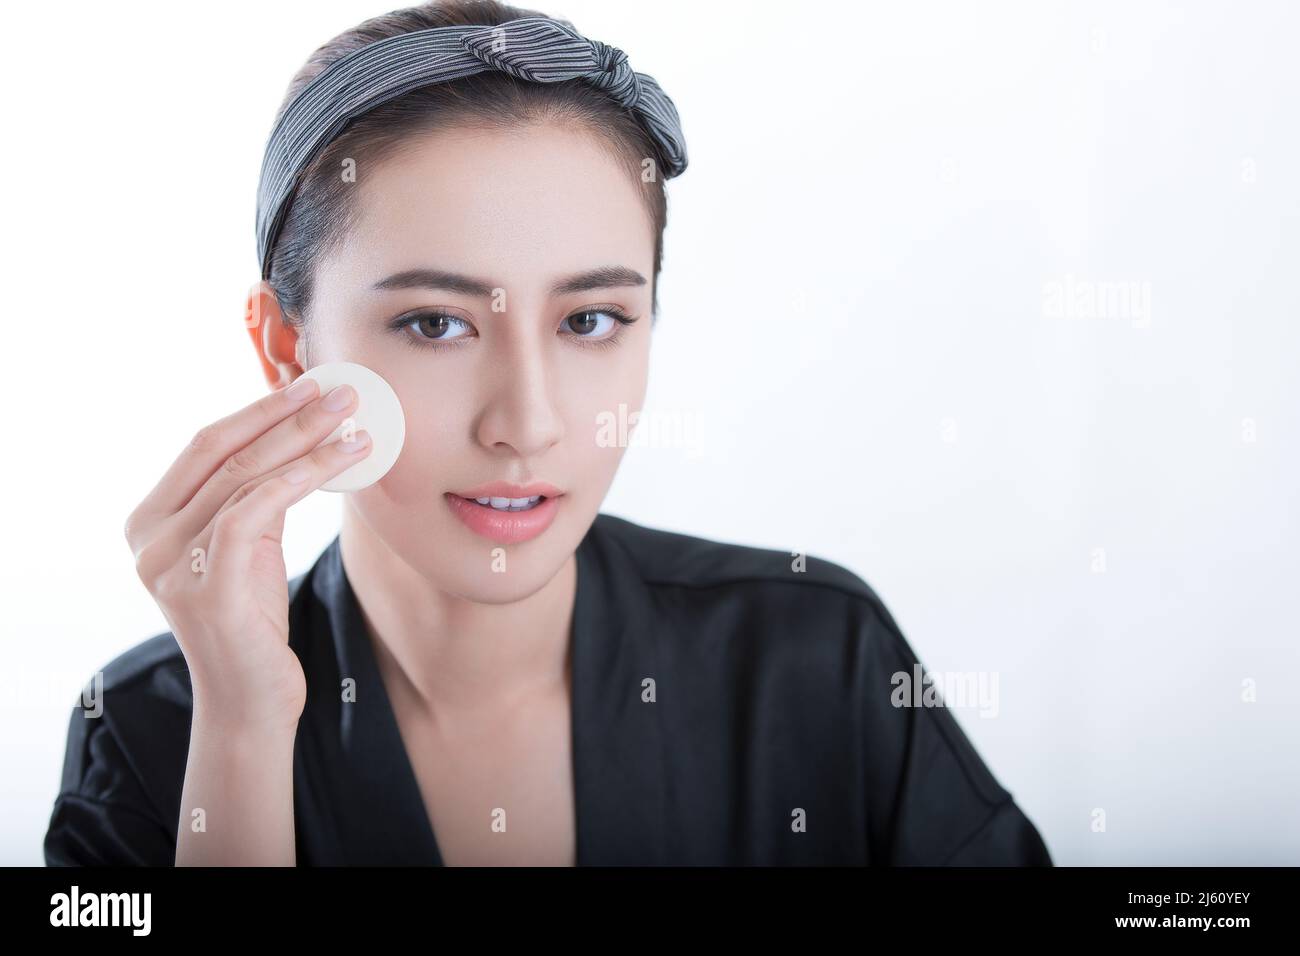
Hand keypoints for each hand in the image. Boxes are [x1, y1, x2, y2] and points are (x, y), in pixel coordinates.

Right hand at [123, 376, 371, 732]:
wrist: (250, 701)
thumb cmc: (254, 621)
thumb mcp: (246, 547)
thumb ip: (250, 498)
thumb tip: (296, 433)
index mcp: (151, 520)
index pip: (206, 445)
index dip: (259, 410)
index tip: (310, 385)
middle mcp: (149, 537)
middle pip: (224, 452)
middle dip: (287, 414)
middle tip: (342, 390)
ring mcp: (171, 563)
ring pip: (244, 477)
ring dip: (306, 442)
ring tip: (354, 423)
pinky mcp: (205, 587)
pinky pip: (254, 511)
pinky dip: (300, 479)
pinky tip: (339, 461)